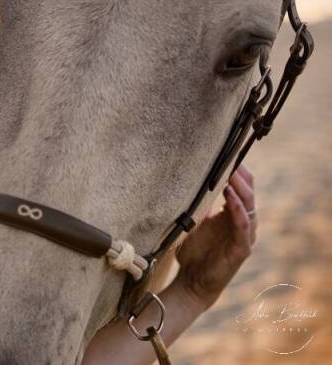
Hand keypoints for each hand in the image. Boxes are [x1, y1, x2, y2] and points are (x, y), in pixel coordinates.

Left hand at [173, 164, 256, 310]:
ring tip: (231, 172)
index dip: (236, 169)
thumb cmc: (192, 251)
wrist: (192, 281)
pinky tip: (230, 196)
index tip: (226, 150)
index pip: (240, 186)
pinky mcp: (242, 248)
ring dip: (240, 188)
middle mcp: (241, 222)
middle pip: (248, 191)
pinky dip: (238, 209)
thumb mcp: (192, 221)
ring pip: (249, 205)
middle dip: (240, 173)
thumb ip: (194, 202)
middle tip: (230, 155)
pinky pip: (244, 225)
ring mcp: (244, 235)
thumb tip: (184, 177)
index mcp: (231, 213)